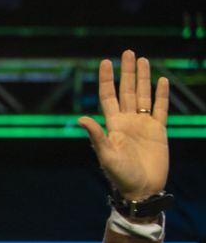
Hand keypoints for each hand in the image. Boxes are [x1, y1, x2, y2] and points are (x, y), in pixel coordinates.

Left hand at [78, 49, 168, 200]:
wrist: (142, 189)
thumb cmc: (120, 176)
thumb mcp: (106, 155)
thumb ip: (97, 136)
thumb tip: (80, 118)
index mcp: (113, 125)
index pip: (108, 96)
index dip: (106, 79)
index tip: (105, 62)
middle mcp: (127, 122)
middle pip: (126, 91)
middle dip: (126, 72)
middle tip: (127, 52)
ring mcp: (143, 125)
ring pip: (143, 96)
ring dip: (143, 78)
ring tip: (143, 60)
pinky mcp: (158, 131)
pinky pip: (160, 108)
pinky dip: (161, 94)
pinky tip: (162, 81)